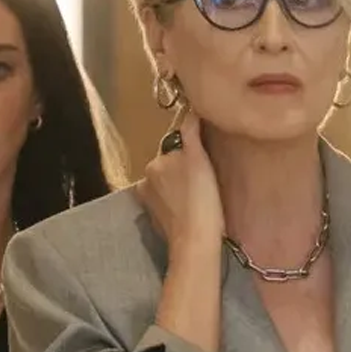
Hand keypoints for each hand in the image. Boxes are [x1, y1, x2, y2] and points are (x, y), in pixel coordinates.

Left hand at [138, 106, 224, 249]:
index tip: (205, 164)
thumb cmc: (200, 197)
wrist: (196, 241)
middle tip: (205, 182)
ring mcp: (149, 205)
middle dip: (183, 172)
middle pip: (169, 169)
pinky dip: (178, 206)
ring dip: (181, 189)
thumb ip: (191, 132)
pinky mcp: (156, 224)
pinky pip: (170, 207)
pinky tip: (193, 211)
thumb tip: (190, 110)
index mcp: (153, 164)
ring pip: (169, 188)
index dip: (191, 154)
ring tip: (202, 198)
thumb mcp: (199, 158)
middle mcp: (144, 183)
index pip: (173, 150)